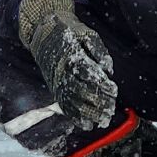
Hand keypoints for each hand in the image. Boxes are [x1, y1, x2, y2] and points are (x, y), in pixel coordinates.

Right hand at [19, 0, 117, 128]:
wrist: (43, 32)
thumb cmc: (69, 32)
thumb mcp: (86, 34)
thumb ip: (99, 50)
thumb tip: (108, 69)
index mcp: (72, 56)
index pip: (88, 73)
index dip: (101, 84)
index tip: (113, 90)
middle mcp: (63, 71)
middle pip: (81, 91)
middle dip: (98, 102)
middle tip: (111, 109)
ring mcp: (58, 81)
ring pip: (73, 101)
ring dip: (89, 113)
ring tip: (103, 120)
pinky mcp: (55, 88)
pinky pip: (64, 105)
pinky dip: (75, 117)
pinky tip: (87, 124)